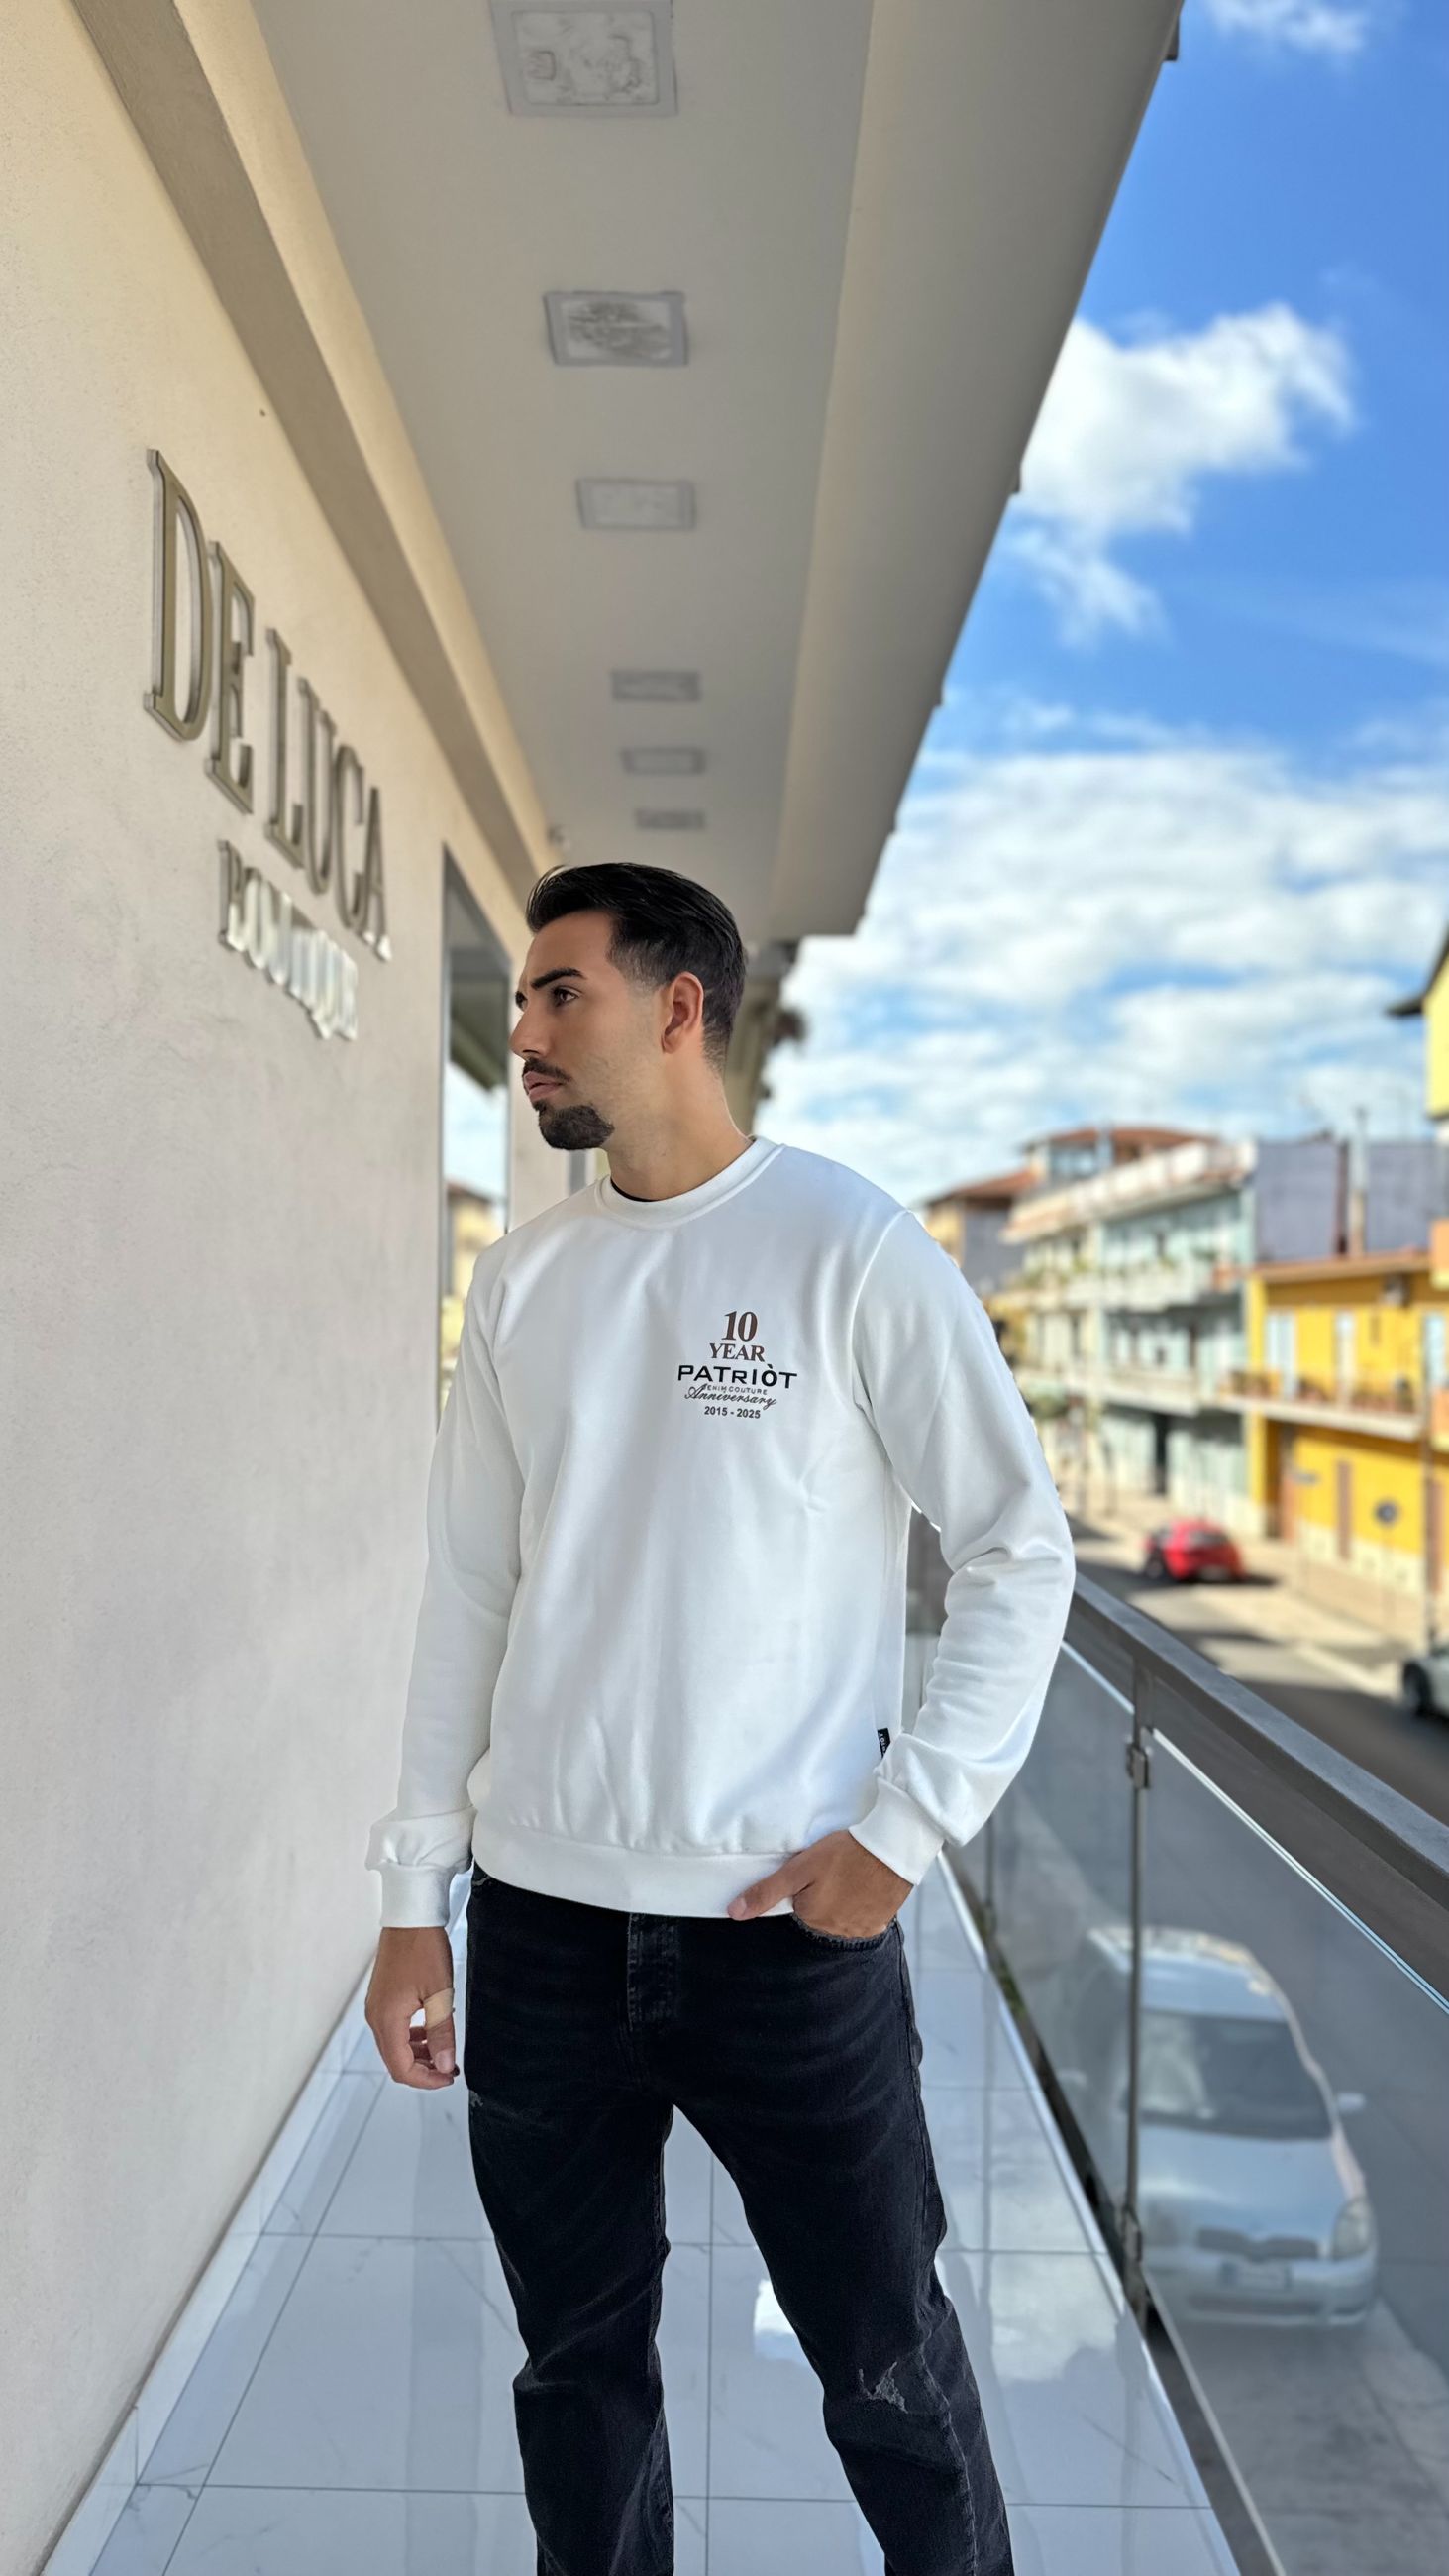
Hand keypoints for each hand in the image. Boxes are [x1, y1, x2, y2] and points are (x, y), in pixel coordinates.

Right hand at [365, 1926, 458, 2086]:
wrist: (410, 1918)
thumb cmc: (423, 1949)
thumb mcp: (439, 1994)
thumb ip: (441, 2033)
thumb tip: (443, 2064)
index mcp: (387, 2020)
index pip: (401, 2069)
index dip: (426, 2080)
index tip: (448, 2076)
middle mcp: (375, 2017)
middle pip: (396, 2061)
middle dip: (423, 2070)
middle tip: (449, 2068)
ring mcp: (376, 2007)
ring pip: (395, 2046)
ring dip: (418, 2054)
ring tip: (444, 2051)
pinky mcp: (382, 1998)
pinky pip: (394, 2029)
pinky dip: (412, 2037)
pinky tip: (431, 2030)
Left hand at [726, 1828, 911, 1937]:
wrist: (893, 1846)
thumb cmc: (846, 1853)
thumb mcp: (800, 1867)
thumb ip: (767, 1891)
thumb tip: (734, 1913)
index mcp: (812, 1917)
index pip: (798, 1904)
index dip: (805, 1884)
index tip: (818, 1869)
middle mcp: (834, 1931)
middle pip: (819, 1912)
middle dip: (823, 1893)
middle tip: (836, 1867)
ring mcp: (860, 1929)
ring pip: (841, 1916)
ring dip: (844, 1900)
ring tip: (853, 1873)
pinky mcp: (880, 1923)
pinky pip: (863, 1919)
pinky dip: (863, 1905)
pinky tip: (867, 1886)